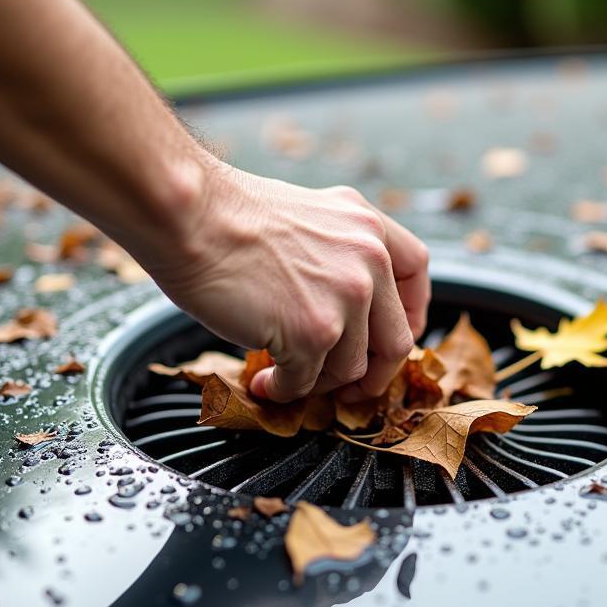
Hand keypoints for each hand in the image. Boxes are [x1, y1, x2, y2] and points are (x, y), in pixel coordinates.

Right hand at [151, 161, 429, 402]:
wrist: (190, 216)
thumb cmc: (226, 216)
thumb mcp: (307, 216)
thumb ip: (337, 253)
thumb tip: (342, 307)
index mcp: (367, 225)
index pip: (416, 271)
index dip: (411, 313)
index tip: (393, 335)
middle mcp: (368, 258)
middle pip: (396, 338)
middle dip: (373, 374)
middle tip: (347, 387)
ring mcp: (345, 297)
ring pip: (352, 368)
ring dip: (318, 383)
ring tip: (285, 376)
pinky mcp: (314, 331)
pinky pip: (309, 382)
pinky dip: (285, 390)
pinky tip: (265, 382)